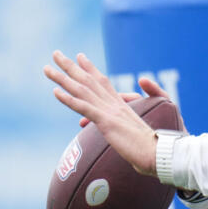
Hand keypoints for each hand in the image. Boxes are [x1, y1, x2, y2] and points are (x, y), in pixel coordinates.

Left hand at [44, 51, 158, 175]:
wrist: (160, 154)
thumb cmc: (153, 148)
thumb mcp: (140, 134)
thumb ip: (132, 129)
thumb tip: (127, 129)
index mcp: (122, 106)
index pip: (103, 82)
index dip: (90, 68)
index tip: (79, 57)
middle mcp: (115, 104)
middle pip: (89, 80)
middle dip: (70, 66)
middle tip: (56, 54)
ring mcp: (110, 112)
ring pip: (83, 90)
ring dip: (63, 78)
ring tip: (47, 69)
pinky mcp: (108, 122)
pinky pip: (85, 108)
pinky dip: (69, 99)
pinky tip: (55, 92)